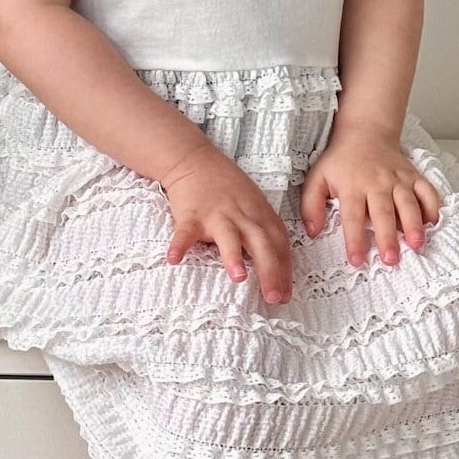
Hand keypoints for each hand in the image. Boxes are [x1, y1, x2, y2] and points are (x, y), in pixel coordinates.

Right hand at [160, 139, 293, 303]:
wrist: (195, 160)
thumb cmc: (228, 188)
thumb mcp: (255, 205)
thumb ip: (265, 232)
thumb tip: (278, 269)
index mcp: (260, 215)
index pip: (279, 245)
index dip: (284, 270)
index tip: (285, 295)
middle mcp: (242, 215)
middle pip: (261, 243)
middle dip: (270, 270)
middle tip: (273, 297)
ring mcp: (217, 214)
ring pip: (229, 236)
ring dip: (234, 256)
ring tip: (238, 277)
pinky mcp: (191, 214)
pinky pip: (185, 231)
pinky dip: (179, 245)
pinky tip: (173, 259)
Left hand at [299, 120, 442, 266]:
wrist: (366, 133)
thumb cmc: (341, 160)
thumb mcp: (317, 178)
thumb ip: (311, 205)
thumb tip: (312, 232)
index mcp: (352, 187)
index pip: (352, 217)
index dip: (354, 240)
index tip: (357, 261)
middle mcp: (377, 183)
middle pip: (383, 213)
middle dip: (387, 237)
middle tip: (391, 260)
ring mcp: (398, 179)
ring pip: (408, 204)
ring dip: (413, 225)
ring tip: (416, 245)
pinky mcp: (414, 176)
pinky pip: (427, 191)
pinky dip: (433, 207)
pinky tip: (432, 223)